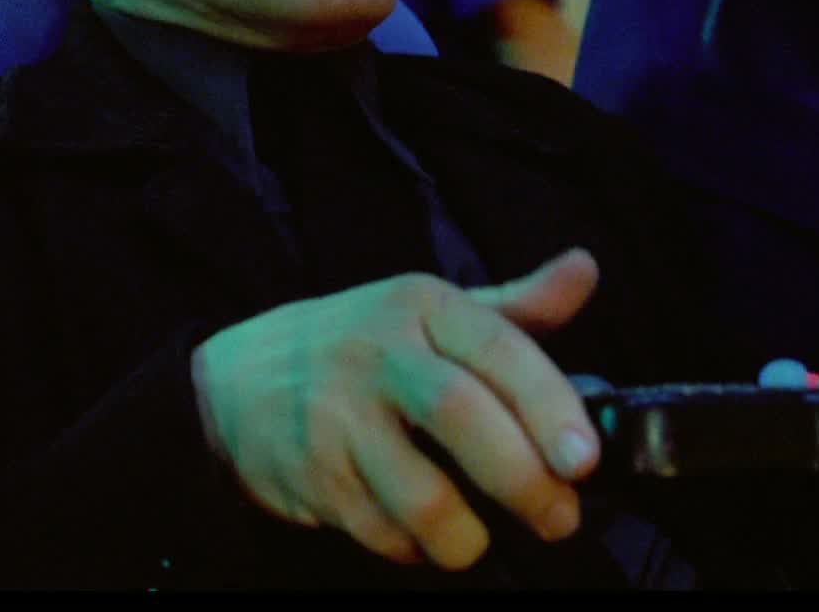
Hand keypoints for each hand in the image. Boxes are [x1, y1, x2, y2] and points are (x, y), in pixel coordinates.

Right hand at [189, 249, 602, 569]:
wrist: (233, 378)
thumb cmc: (362, 345)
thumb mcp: (433, 311)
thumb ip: (516, 307)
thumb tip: (586, 270)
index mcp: (421, 305)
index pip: (498, 346)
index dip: (548, 404)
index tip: (585, 459)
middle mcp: (378, 353)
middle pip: (459, 415)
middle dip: (522, 478)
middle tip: (560, 518)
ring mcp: (338, 417)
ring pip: (419, 493)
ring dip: (466, 533)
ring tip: (484, 540)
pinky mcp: (312, 476)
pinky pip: (380, 531)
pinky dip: (413, 548)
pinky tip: (423, 538)